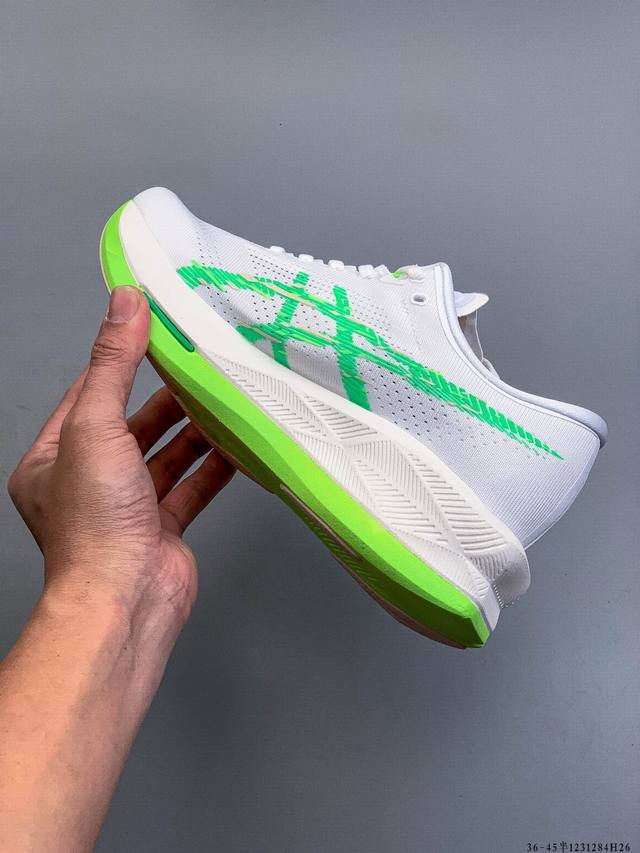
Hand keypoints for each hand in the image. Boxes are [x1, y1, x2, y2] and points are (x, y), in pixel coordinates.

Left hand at [8, 285, 234, 630]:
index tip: (152, 331)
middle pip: (131, 426)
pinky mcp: (162, 528)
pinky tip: (238, 442)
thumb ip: (113, 364)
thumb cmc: (95, 521)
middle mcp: (87, 484)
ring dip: (194, 430)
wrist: (125, 599)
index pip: (88, 396)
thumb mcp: (96, 426)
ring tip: (224, 397)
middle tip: (200, 365)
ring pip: (165, 457)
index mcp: (53, 460)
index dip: (119, 362)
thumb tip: (125, 301)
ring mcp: (126, 508)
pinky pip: (191, 487)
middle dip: (166, 398)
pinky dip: (214, 465)